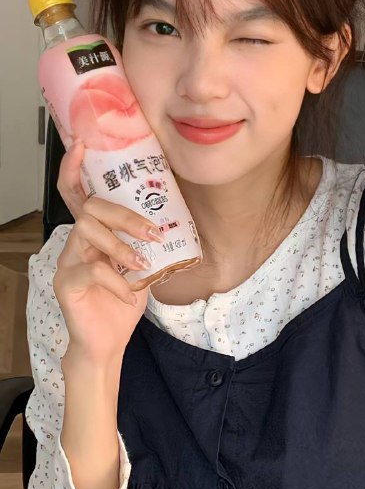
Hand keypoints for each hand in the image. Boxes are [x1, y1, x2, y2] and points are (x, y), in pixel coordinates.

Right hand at [54, 139, 162, 364]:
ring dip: (121, 245)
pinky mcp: (67, 283)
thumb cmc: (122, 301)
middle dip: (125, 216)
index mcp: (93, 234)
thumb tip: (173, 223)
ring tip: (142, 264)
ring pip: (87, 232)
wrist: (106, 344)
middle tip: (153, 232)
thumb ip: (146, 244)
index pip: (78, 193)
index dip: (76, 168)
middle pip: (91, 208)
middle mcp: (76, 242)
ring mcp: (68, 261)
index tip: (83, 145)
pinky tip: (129, 294)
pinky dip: (117, 280)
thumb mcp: (140, 266)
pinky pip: (92, 270)